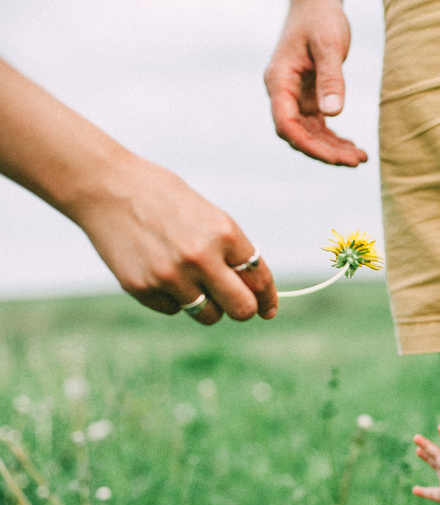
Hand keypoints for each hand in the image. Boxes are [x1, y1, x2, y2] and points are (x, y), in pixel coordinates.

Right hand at [79, 156, 277, 324]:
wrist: (105, 186)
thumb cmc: (163, 198)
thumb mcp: (208, 216)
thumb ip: (231, 251)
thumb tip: (255, 290)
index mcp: (224, 234)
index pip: (259, 279)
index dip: (268, 299)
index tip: (267, 310)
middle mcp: (201, 258)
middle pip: (241, 309)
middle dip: (244, 310)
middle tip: (235, 305)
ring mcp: (170, 276)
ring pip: (208, 316)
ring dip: (207, 306)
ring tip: (191, 280)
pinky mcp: (142, 288)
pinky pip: (173, 309)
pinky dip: (173, 298)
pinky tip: (159, 271)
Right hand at [264, 0, 367, 165]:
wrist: (317, 1)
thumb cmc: (321, 18)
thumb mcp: (328, 45)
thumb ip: (331, 78)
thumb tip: (334, 114)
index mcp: (279, 81)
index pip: (286, 124)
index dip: (308, 145)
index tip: (333, 158)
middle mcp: (283, 93)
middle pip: (299, 135)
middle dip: (326, 152)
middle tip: (356, 161)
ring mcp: (295, 97)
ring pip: (310, 134)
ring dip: (333, 149)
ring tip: (360, 158)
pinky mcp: (309, 97)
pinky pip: (319, 126)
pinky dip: (335, 139)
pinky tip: (354, 148)